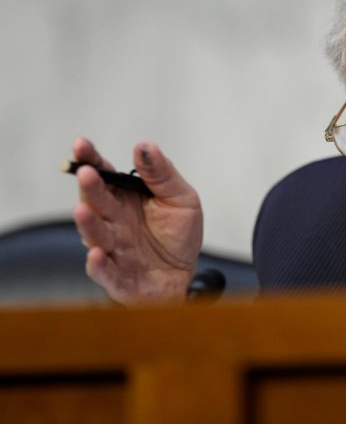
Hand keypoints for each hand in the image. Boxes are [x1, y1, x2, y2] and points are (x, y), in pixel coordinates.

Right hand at [72, 138, 202, 304]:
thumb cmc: (180, 235)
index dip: (91, 160)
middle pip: (96, 202)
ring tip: (82, 210)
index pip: (103, 175)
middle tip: (86, 172)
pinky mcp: (118, 278)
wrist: (187, 274)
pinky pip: (105, 272)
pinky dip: (98, 265)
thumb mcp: (181, 199)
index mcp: (124, 198)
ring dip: (87, 224)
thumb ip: (161, 174)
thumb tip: (145, 146)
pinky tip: (96, 254)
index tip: (80, 144)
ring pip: (95, 236)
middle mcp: (112, 222)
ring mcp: (112, 249)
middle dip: (90, 188)